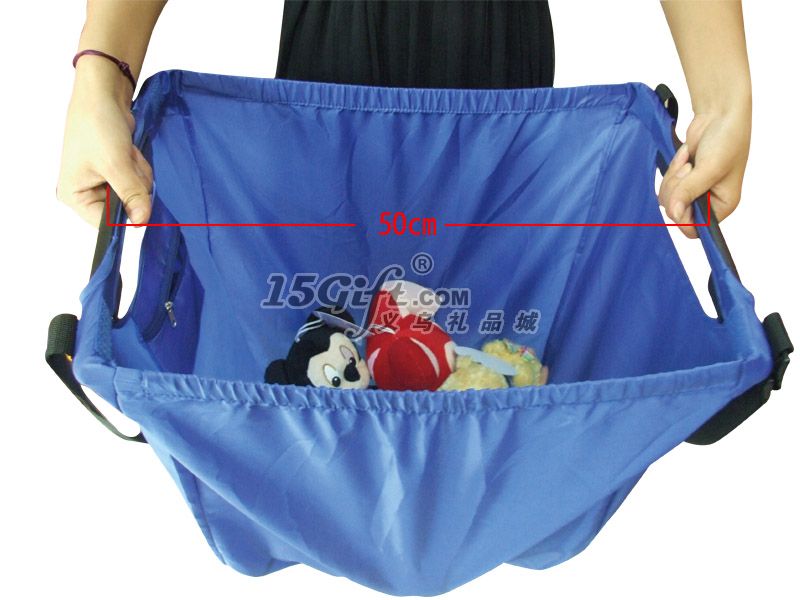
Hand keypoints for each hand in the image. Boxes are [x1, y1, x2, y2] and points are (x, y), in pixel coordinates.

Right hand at [56, 57, 151, 226]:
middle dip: (133, 185)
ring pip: (136, 195)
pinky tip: (130, 151)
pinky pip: (138, 181)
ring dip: (138, 174)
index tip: (139, 202)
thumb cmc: (98, 126)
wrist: (104, 95)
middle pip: (124, 208)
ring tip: (126, 153)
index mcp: (75, 196)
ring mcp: (103, 183)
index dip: (125, 215)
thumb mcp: (116, 164)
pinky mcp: (118, 173)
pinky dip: (139, 167)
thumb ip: (131, 194)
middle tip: (127, 163)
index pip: (104, 224)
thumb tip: (143, 222)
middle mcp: (87, 193)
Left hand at [657, 102, 750, 238]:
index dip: (684, 218)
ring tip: (689, 161)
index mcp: (723, 205)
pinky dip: (672, 169)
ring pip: (668, 198)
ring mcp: (694, 191)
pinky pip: (666, 184)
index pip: (697, 229)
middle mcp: (708, 201)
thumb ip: (690, 191)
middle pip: (677, 212)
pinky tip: (685, 156)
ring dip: (674, 177)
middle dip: (678, 188)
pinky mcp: (683, 180)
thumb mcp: (710, 168)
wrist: (719, 114)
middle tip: (690, 168)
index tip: (680, 199)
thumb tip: (675, 214)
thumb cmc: (727, 139)